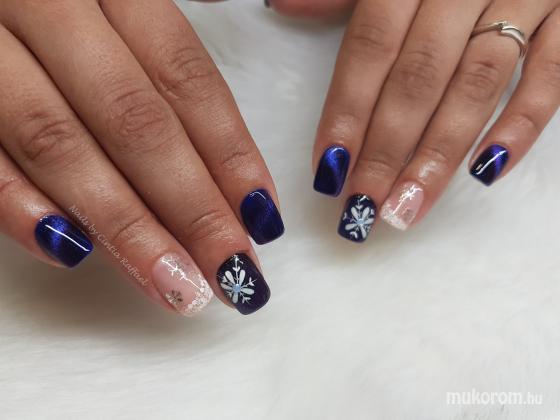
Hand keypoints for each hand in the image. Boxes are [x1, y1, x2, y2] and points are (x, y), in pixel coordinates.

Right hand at [0, 0, 283, 315]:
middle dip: (190, 207)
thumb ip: (163, 52)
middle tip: (232, 273)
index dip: (229, 152)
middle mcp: (48, 8)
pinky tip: (73, 254)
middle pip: (135, 120)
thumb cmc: (56, 6)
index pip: (184, 77)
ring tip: (175, 286)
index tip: (261, 217)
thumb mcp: (112, 1)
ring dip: (124, 226)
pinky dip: (17, 206)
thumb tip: (232, 127)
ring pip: (59, 143)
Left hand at [269, 0, 559, 240]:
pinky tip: (486, 172)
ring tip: (407, 207)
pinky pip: (552, 76)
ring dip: (440, 154)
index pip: (371, 47)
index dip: (347, 111)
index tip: (328, 170)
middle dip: (387, 149)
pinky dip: (522, 125)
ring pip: (478, 84)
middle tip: (362, 207)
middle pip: (419, 77)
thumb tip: (281, 5)